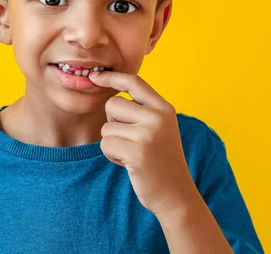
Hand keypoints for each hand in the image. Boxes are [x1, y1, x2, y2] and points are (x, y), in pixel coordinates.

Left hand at [89, 70, 199, 216]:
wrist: (176, 194)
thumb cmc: (161, 160)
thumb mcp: (159, 128)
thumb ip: (142, 110)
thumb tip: (112, 94)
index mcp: (164, 108)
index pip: (134, 82)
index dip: (111, 77)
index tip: (95, 76)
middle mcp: (158, 117)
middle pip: (113, 104)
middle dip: (112, 123)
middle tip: (130, 140)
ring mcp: (148, 134)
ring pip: (106, 127)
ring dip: (113, 143)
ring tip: (132, 154)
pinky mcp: (137, 152)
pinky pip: (105, 144)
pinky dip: (111, 155)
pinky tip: (128, 163)